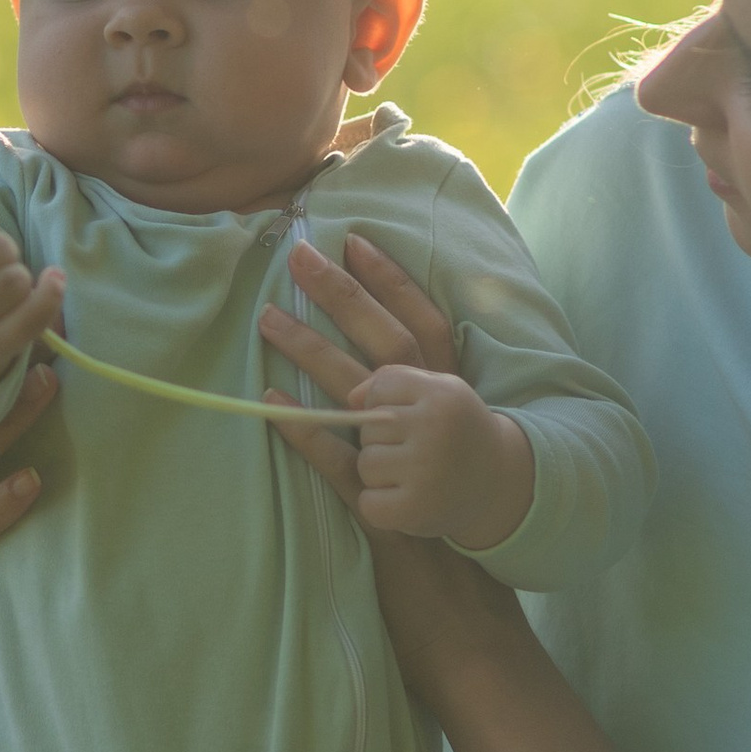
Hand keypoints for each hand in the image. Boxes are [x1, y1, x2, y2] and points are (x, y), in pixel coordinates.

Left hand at [256, 230, 461, 505]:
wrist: (484, 511)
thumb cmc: (448, 445)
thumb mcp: (440, 398)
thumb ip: (407, 363)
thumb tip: (357, 296)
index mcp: (445, 384)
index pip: (419, 321)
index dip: (389, 280)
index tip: (350, 240)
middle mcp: (430, 413)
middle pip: (382, 344)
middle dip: (341, 297)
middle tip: (298, 259)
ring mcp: (410, 454)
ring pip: (355, 398)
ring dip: (311, 352)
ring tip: (266, 317)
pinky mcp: (387, 494)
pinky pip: (336, 456)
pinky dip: (303, 429)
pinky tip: (271, 398)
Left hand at [349, 364, 532, 550]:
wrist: (499, 481)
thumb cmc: (458, 430)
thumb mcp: (439, 391)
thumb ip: (394, 380)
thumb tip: (350, 400)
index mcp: (443, 396)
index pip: (381, 387)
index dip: (384, 403)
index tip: (408, 418)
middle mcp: (435, 430)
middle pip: (369, 428)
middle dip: (382, 440)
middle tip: (415, 451)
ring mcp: (426, 472)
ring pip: (366, 464)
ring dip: (380, 473)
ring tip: (411, 475)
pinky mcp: (416, 510)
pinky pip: (368, 503)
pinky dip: (378, 505)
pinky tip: (404, 499)